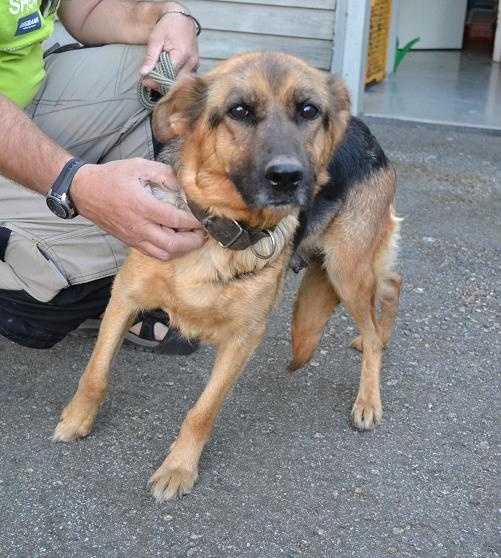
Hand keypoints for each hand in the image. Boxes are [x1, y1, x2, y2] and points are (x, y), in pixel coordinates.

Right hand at [70, 158, 205, 260]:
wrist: (84, 191)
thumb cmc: (112, 176)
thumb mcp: (139, 166)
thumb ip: (165, 174)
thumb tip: (184, 185)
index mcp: (142, 205)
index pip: (175, 220)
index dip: (194, 222)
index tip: (205, 219)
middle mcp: (138, 226)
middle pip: (173, 245)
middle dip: (193, 241)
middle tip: (203, 233)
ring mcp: (134, 237)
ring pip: (164, 254)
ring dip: (182, 250)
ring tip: (192, 239)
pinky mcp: (130, 242)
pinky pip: (154, 254)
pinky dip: (169, 251)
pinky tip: (176, 241)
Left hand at [140, 2, 199, 88]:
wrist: (181, 17)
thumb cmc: (167, 25)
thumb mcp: (155, 40)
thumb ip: (150, 58)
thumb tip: (143, 74)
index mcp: (181, 56)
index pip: (168, 76)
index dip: (156, 81)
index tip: (145, 81)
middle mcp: (191, 62)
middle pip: (175, 82)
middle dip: (161, 84)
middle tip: (149, 81)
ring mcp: (195, 64)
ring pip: (180, 81)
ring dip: (168, 81)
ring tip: (156, 76)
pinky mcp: (195, 64)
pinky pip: (184, 76)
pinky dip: (174, 77)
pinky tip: (166, 72)